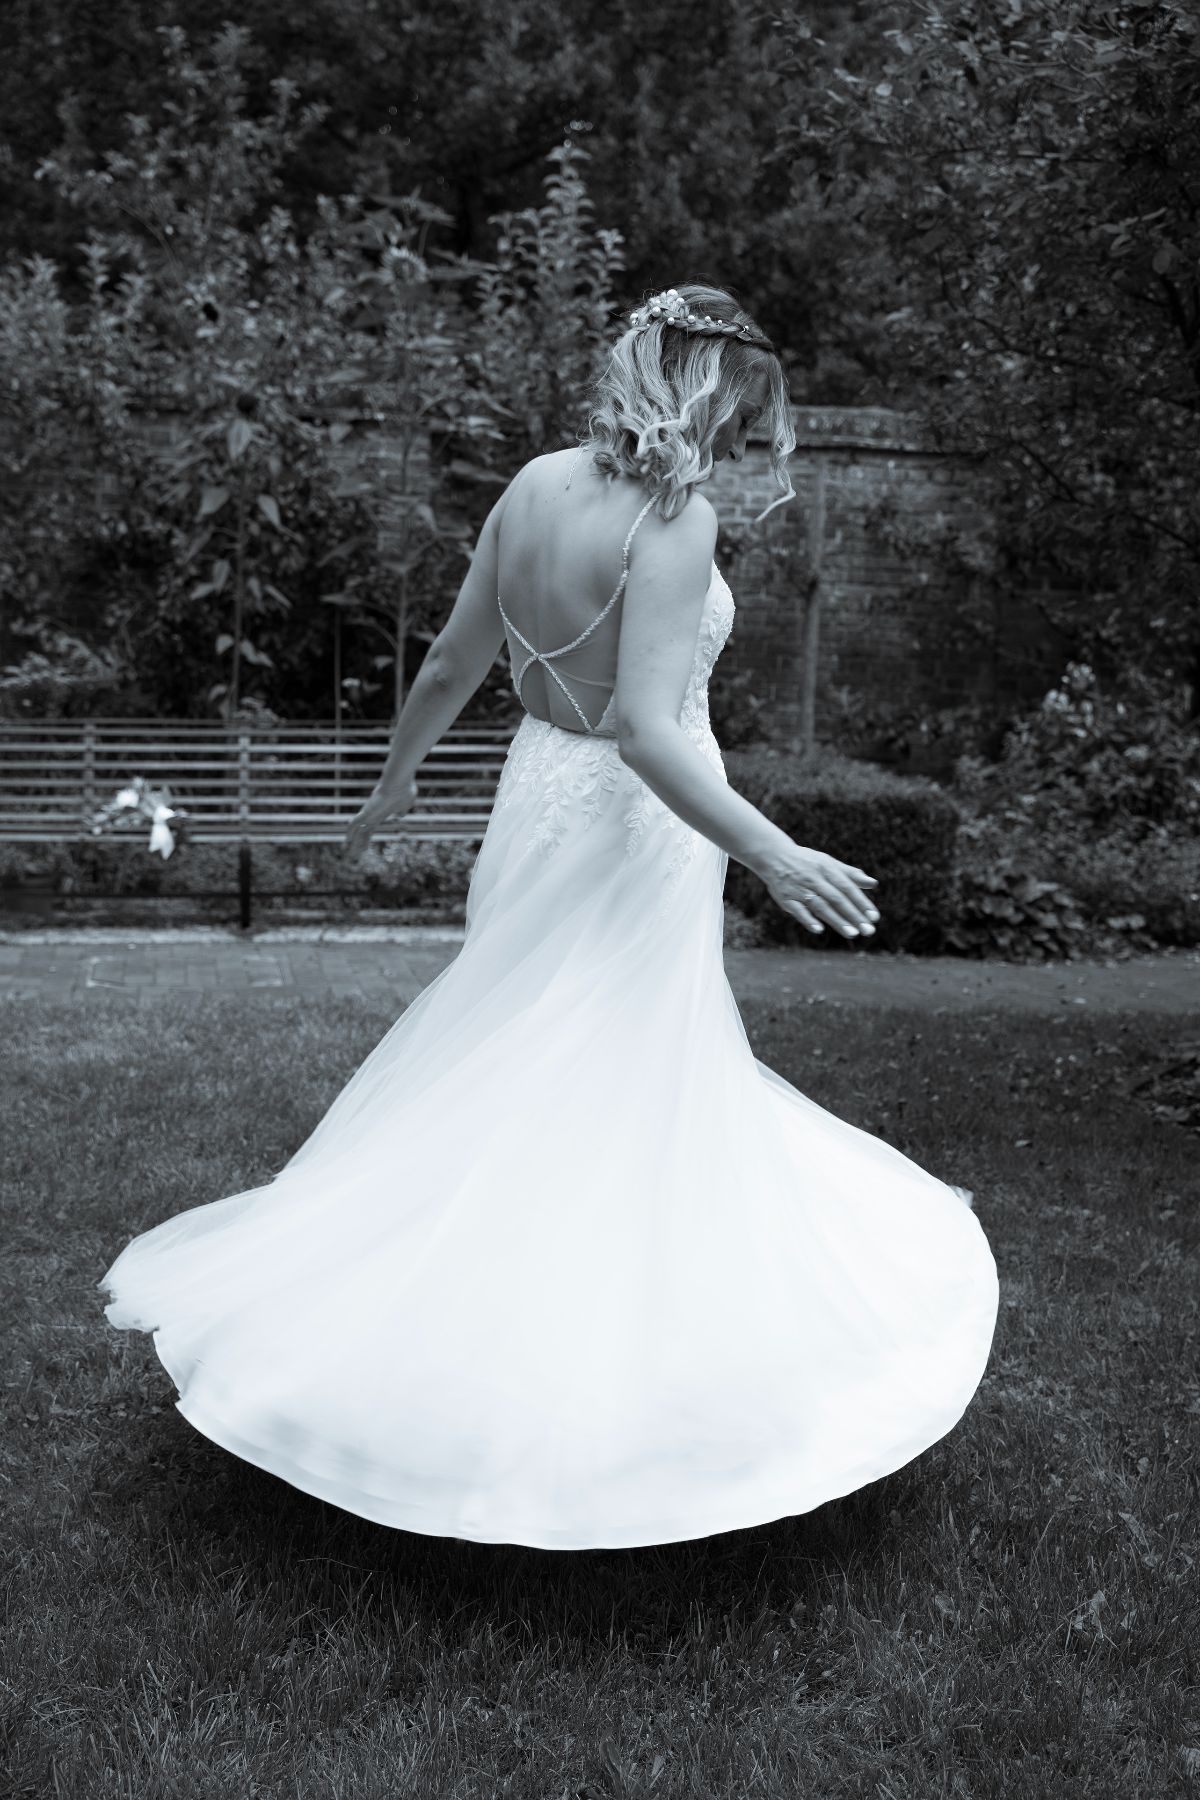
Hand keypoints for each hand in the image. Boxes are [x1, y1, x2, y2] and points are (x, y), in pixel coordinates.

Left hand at [342, 778, 419, 860]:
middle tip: (355, 853)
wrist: (399, 783)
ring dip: (353, 843)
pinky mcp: (366, 812)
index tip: (364, 847)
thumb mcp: (406, 804)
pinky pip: (354, 823)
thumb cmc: (404, 791)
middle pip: (363, 832)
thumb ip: (402, 810)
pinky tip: (346, 841)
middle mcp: (373, 814)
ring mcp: (369, 813)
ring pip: (357, 831)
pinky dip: (349, 832)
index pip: (370, 828)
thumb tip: (400, 816)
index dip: (366, 838)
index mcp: (381, 814)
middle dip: (359, 843)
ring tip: (349, 853)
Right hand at [758, 842, 879, 938]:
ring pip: (820, 906)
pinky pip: (798, 910)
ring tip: (852, 933)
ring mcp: (799, 889)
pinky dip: (808, 920)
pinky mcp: (786, 899)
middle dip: (853, 915)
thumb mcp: (829, 863)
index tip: (874, 917)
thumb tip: (874, 884)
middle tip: (868, 931)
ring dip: (836, 920)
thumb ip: (851, 874)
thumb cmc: (807, 862)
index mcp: (827, 869)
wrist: (774, 856)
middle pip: (837, 899)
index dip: (861, 902)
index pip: (848, 888)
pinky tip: (819, 930)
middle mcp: (814, 879)